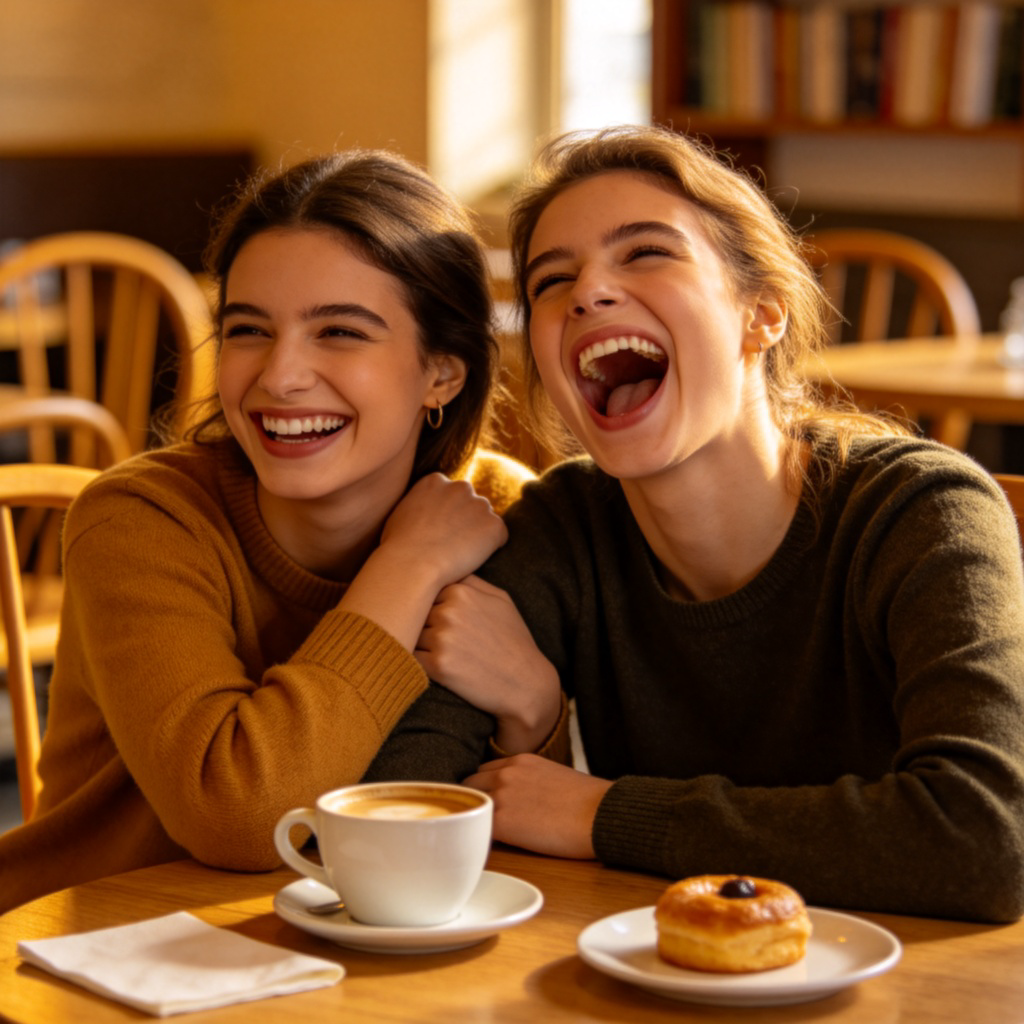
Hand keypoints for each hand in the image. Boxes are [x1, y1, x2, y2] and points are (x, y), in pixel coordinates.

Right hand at [380, 474, 506, 590]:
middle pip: (471, 503)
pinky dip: (491, 548)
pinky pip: (499, 537)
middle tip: (452, 544)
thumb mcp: (401, 512)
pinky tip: (472, 559)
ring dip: (478, 534)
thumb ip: (420, 504)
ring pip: (485, 519)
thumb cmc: (399, 545)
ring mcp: (479, 504)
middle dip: (466, 520)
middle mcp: (460, 486)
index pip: (451, 494)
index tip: (441, 531)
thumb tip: (426, 511)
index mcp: (436, 481)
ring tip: (460, 554)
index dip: (449, 514)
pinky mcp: (494, 525)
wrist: (412, 564)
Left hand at [415, 575, 561, 752]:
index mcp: (461, 591)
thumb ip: (471, 581)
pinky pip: (411, 658)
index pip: (425, 590)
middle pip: (416, 612)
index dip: (431, 605)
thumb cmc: (513, 639)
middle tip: (443, 638)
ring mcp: (442, 638)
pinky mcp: (437, 666)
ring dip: (420, 643)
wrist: (526, 683)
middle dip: (423, 623)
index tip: (442, 618)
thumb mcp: (501, 599)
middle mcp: (449, 611)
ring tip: (444, 653)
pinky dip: (419, 662)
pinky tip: (439, 666)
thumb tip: (442, 569)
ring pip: (412, 634)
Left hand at [464, 754, 612, 858]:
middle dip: (476, 801)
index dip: (486, 788)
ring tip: (484, 834)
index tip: (491, 802)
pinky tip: (490, 846)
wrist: (600, 814)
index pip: (486, 771)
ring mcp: (501, 796)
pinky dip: (481, 837)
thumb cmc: (588, 801)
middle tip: (483, 820)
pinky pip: (478, 828)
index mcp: (520, 760)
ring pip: (471, 805)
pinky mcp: (502, 822)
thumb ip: (530, 781)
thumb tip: (523, 799)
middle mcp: (506, 773)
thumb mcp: (553, 776)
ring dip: (476, 818)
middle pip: (472, 785)